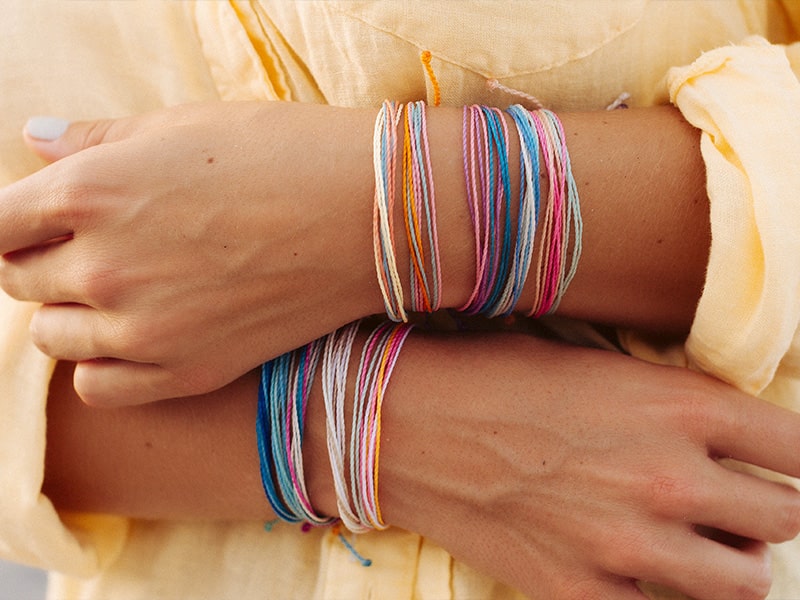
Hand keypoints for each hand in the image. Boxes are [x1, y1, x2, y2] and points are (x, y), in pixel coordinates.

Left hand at [0, 102, 380, 404]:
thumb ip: (97, 138)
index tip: (38, 220)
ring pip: (55, 336)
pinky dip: (101, 364)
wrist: (369, 216)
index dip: (13, 220)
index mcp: (90, 192)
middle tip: (92, 246)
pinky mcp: (186, 372)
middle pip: (18, 279)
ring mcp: (144, 330)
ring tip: (119, 290)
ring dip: (71, 311)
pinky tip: (133, 337)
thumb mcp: (183, 125)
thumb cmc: (284, 154)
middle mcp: (103, 268)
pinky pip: (98, 387)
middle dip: (41, 260)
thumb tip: (36, 141)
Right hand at [379, 335, 799, 598]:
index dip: (795, 457)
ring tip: (693, 540)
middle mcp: (667, 478)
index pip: (799, 448)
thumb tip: (727, 441)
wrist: (409, 425)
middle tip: (728, 497)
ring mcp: (627, 546)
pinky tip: (636, 569)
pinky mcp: (582, 593)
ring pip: (747, 581)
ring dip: (730, 560)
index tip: (777, 461)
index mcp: (676, 406)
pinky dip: (662, 595)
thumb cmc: (497, 376)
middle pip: (785, 517)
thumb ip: (675, 405)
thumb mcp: (598, 365)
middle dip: (764, 506)